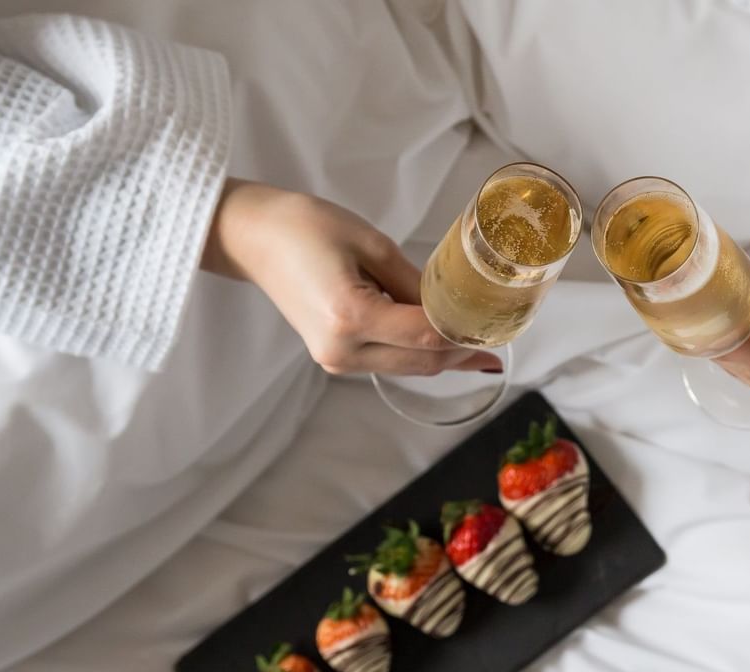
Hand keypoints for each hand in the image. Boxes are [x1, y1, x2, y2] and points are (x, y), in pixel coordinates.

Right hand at [202, 180, 501, 375]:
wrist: (252, 237)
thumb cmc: (304, 227)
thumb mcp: (371, 244)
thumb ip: (415, 282)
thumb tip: (453, 305)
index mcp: (350, 317)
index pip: (426, 335)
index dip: (465, 334)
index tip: (497, 329)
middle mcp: (342, 350)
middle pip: (421, 361)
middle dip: (460, 353)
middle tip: (497, 342)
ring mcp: (335, 360)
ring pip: (407, 366)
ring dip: (440, 356)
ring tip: (477, 342)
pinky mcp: (333, 358)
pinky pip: (388, 361)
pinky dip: (416, 352)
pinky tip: (440, 341)